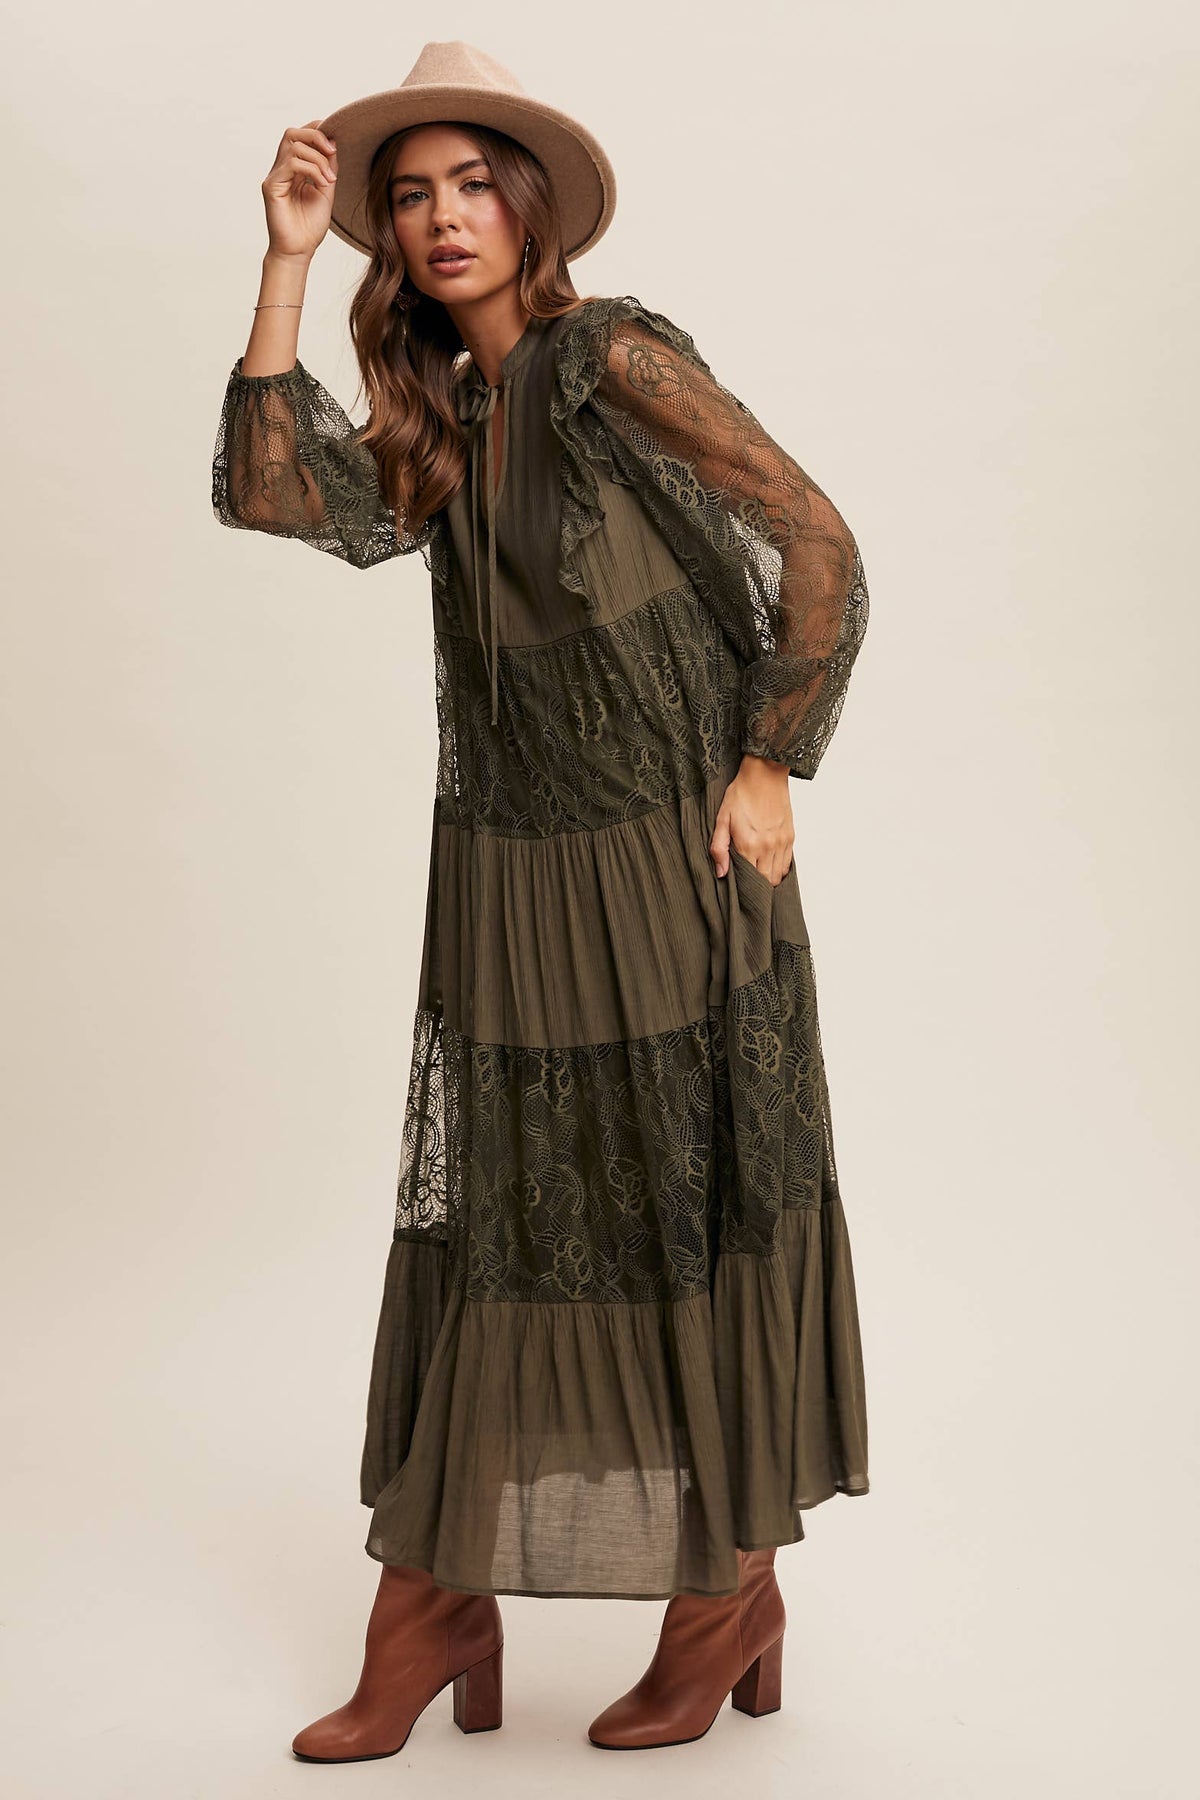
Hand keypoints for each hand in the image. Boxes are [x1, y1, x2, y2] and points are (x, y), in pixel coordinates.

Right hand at [262, 121, 337, 261]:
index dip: (317, 131)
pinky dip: (311, 169)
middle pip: (293, 133)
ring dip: (317, 158)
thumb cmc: (310, 227)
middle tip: (332, 152)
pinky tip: (322, 183)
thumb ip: (328, 168)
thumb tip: (333, 144)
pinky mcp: (272, 186)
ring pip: (293, 145)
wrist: (299, 251)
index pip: (301, 136)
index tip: (335, 144)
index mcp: (294, 169)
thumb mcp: (326, 191)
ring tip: (329, 179)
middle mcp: (281, 169)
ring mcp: (275, 176)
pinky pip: (291, 163)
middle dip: (316, 136)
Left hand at [710, 754, 793, 885]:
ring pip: (778, 875)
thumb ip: (719, 848)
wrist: (764, 775)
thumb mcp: (722, 819)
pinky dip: (779, 869)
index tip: (738, 887)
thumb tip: (721, 872)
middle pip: (766, 881)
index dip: (744, 887)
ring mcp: (781, 842)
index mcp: (749, 844)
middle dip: (757, 887)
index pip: (750, 880)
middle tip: (747, 884)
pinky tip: (768, 865)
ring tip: (757, 875)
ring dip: (768, 879)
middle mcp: (768, 846)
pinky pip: (787, 864)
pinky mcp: (790, 837)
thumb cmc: (741, 794)